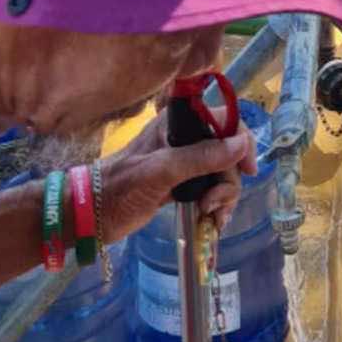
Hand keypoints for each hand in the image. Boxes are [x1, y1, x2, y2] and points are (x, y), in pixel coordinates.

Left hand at [99, 108, 257, 239]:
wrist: (93, 215)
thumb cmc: (123, 186)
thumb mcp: (163, 170)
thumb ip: (202, 156)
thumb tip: (241, 144)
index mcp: (180, 122)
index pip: (225, 120)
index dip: (241, 141)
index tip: (248, 170)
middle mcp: (187, 138)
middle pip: (227, 153)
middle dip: (227, 181)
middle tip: (212, 204)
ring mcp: (185, 163)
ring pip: (221, 175)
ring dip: (223, 198)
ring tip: (210, 217)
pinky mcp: (182, 185)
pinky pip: (210, 190)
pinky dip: (215, 206)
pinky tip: (210, 221)